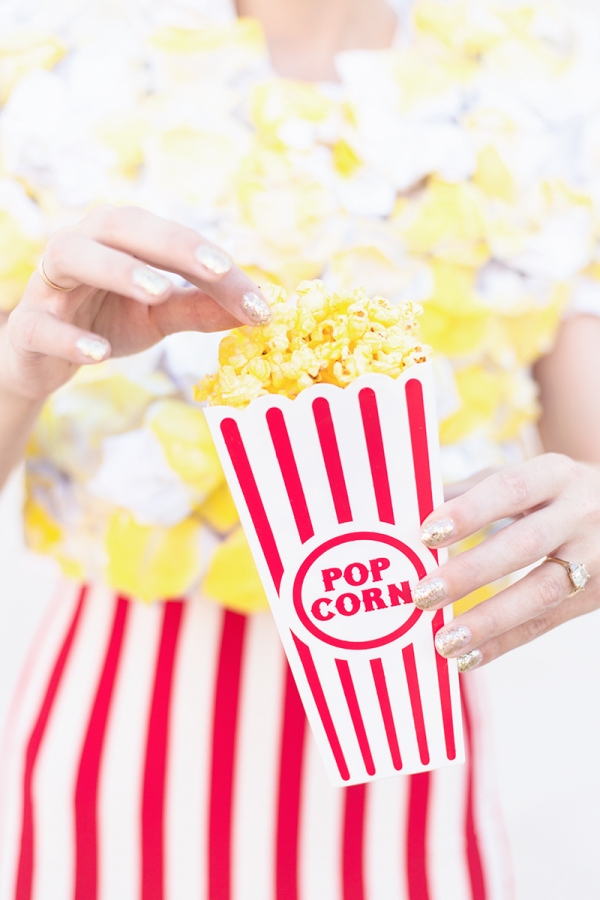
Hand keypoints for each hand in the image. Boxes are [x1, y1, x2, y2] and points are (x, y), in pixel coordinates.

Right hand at [0, 204, 270, 400]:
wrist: (44, 358)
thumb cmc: (104, 321)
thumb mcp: (158, 316)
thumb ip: (199, 309)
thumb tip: (257, 309)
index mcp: (118, 238)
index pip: (170, 239)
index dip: (212, 260)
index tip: (256, 295)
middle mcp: (81, 245)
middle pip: (122, 226)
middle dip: (173, 245)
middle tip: (218, 270)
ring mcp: (49, 283)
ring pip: (74, 257)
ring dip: (118, 270)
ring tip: (159, 292)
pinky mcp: (26, 326)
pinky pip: (42, 325)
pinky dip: (69, 337)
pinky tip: (99, 353)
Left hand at [411, 454, 599, 669]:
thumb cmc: (552, 493)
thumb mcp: (525, 477)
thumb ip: (472, 490)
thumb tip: (414, 506)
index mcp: (554, 475)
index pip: (510, 489)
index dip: (469, 512)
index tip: (427, 534)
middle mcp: (578, 514)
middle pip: (525, 544)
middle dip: (471, 572)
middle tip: (423, 594)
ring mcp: (592, 558)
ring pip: (541, 592)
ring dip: (489, 621)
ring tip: (445, 640)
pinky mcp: (593, 597)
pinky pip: (546, 624)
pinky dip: (504, 643)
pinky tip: (468, 657)